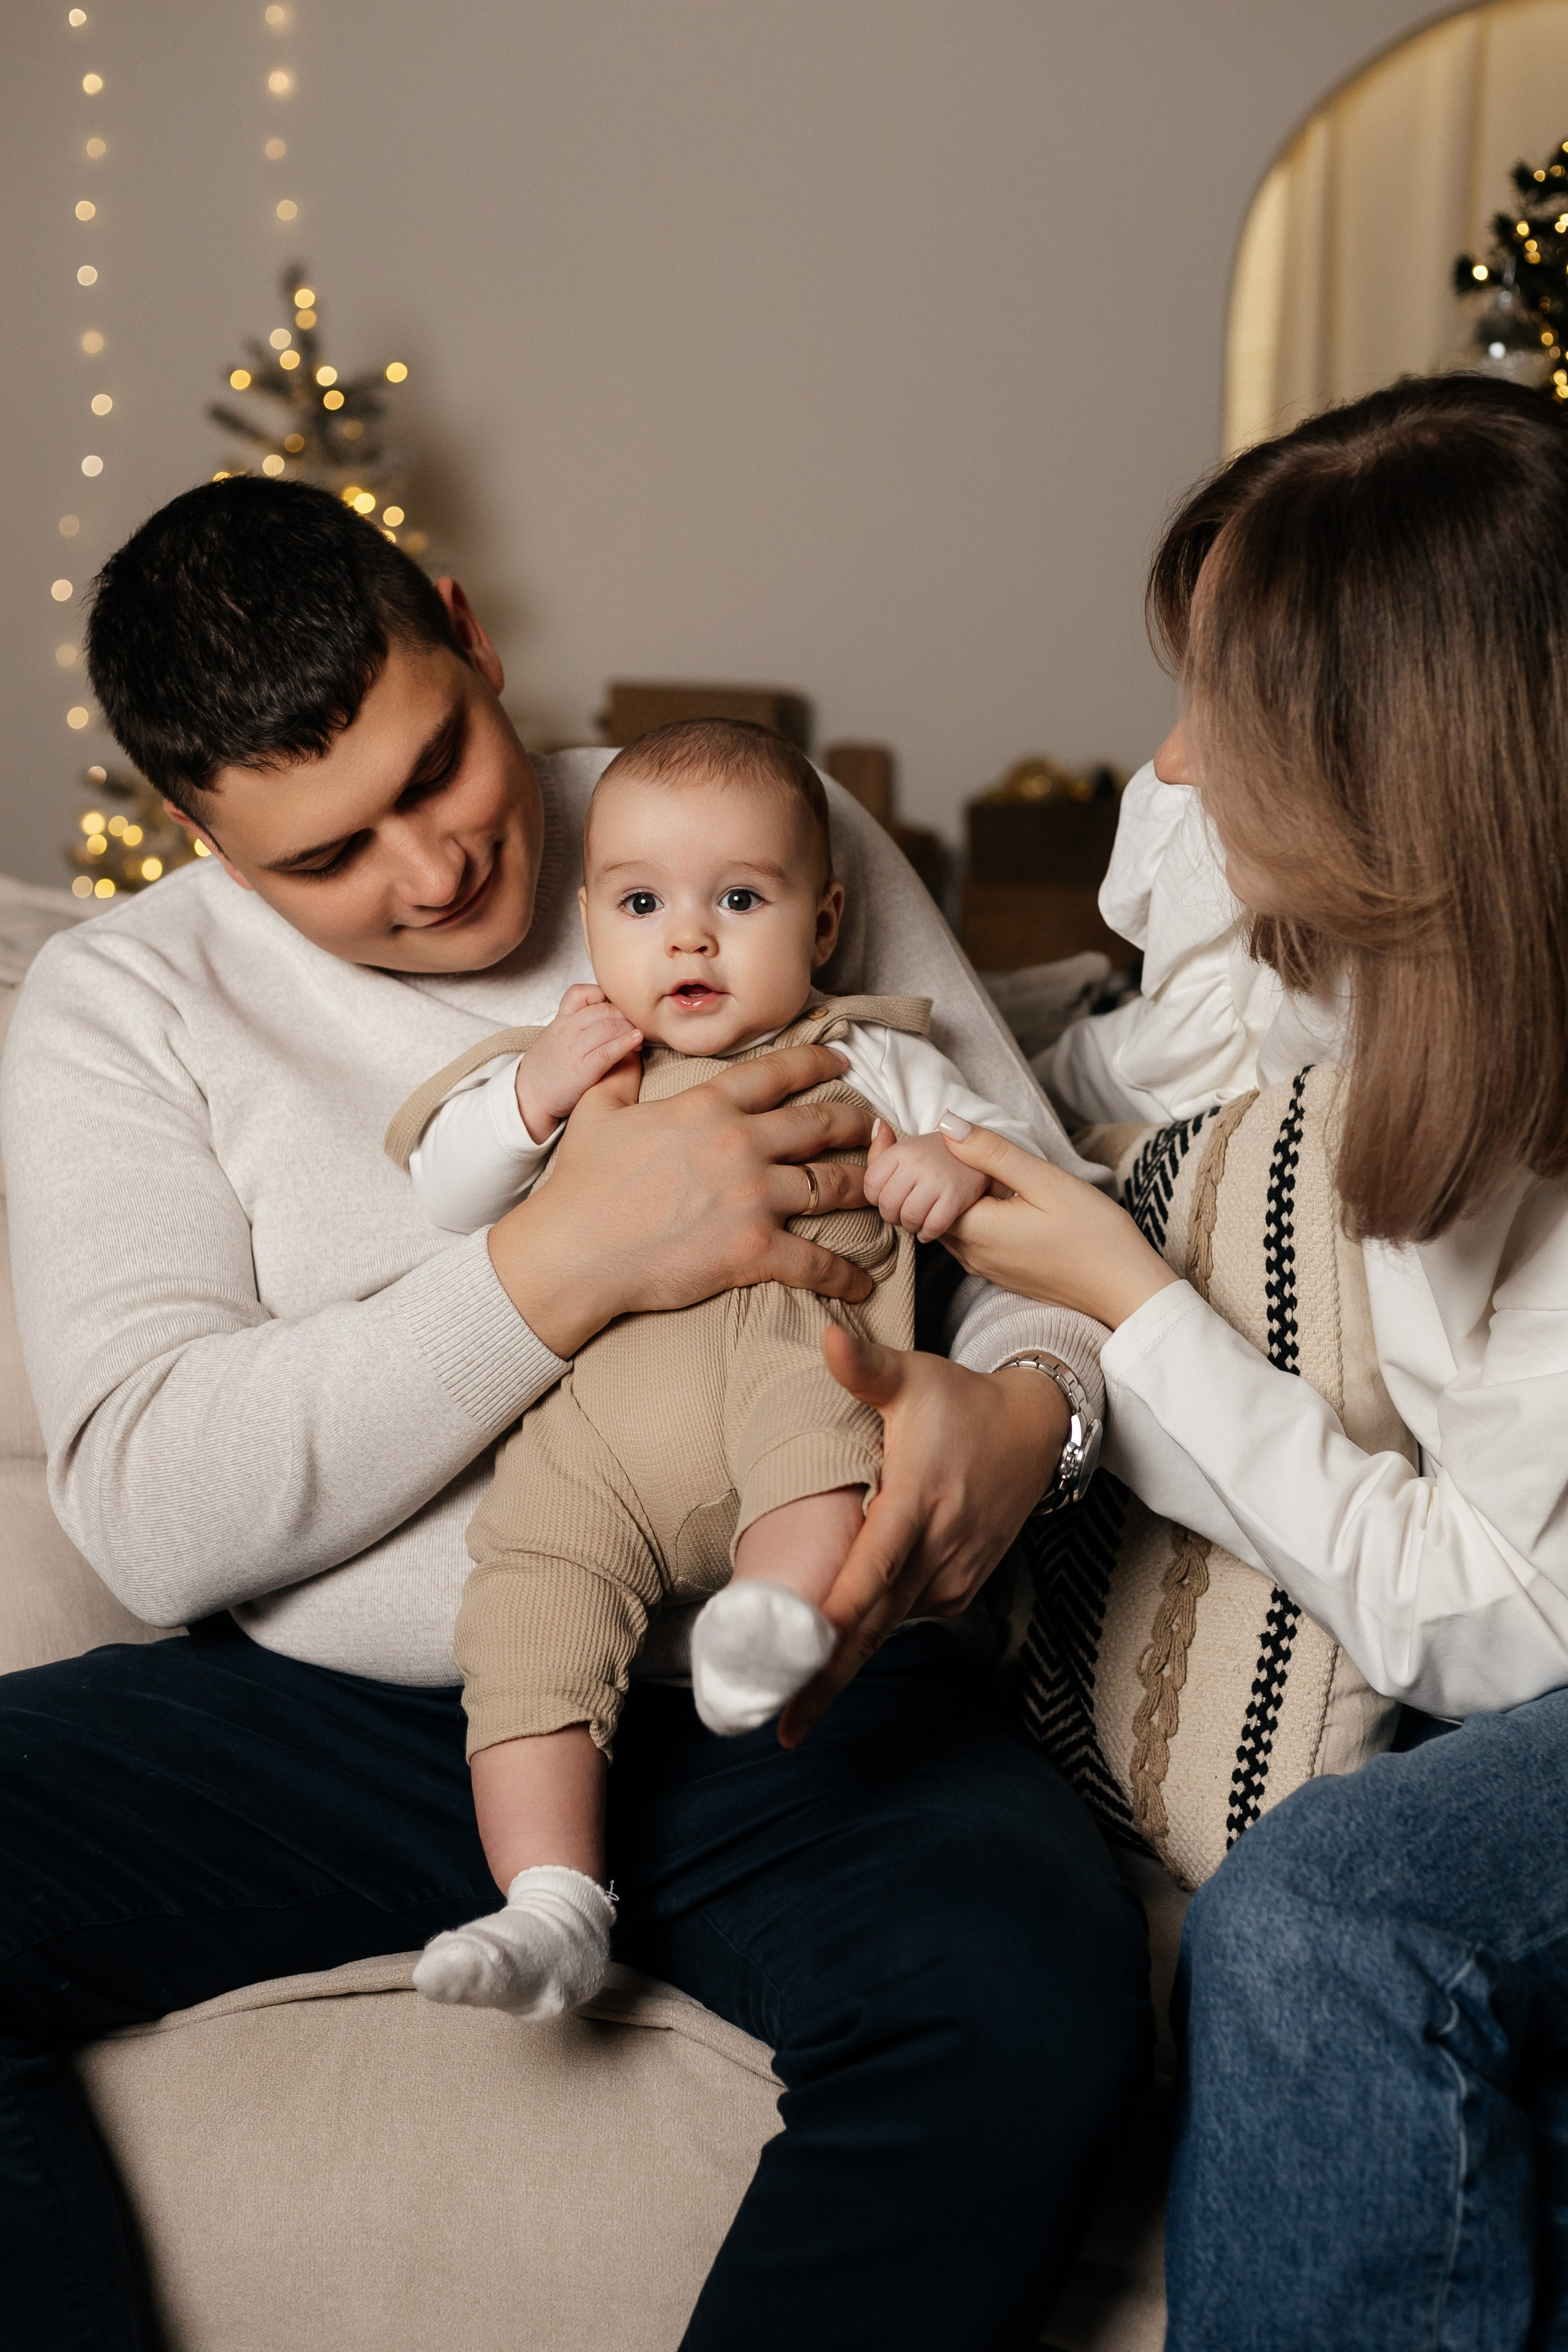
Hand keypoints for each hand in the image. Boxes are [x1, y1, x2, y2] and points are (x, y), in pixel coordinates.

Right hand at [487, 1044, 875, 1356]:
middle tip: (877, 1127)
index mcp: (707, 1107)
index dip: (818, 1062)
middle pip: (819, 1125)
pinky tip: (863, 1285)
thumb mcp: (597, 1112)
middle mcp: (740, 1143)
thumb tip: (624, 1040)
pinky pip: (816, 1261)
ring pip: (832, 1186)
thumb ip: (619, 1073)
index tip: (842, 1062)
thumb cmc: (581, 1185)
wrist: (573, 1251)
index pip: (778, 1073)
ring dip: (864, 1188)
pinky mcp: (754, 1249)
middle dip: (856, 1124)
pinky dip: (846, 1275)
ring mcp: (752, 1196)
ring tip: (883, 1191)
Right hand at [514, 983, 642, 1143]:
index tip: (616, 1007)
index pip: (581, 993)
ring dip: (629, 1029)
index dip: (603, 996)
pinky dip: (626, 1043)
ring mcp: (574, 1050)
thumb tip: (602, 1015)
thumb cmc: (546, 1068)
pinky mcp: (583, 1070)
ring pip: (609, 1027)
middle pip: (603, 1010)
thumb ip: (573, 1023)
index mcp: (560, 1020)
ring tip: (639, 1037)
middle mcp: (567, 1031)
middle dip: (624, 1015)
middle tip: (636, 1025)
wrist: (529, 1097)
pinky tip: (637, 1041)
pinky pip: (608, 1051)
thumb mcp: (554, 1037)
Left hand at [777, 1326, 1066, 1744]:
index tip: (791, 1668)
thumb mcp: (915, 1379)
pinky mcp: (962, 1585)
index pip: (867, 1578)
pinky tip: (834, 1663)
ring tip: (792, 1708)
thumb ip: (865, 1368)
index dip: (829, 1629)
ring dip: (844, 1667)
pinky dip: (874, 1639)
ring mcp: (953, 1574)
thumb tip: (824, 1338)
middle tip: (779, 1729)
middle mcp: (937, 1551)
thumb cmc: (962, 1403)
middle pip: (872, 1628)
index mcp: (916, 1505)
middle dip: (826, 1680)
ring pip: (890, 1629)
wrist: (1037, 1430)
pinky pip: (909, 1617)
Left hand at [862, 1121, 990, 1240]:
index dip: (876, 1198)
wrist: (981, 1154)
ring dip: (911, 1226)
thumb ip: (883, 1149)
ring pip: (909, 1218)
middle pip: (887, 1204)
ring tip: (917, 1221)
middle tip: (903, 1213)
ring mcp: (937, 1179)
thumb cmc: (939, 1155)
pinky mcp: (956, 1196)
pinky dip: (928, 1233)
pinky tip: (929, 1229)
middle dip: (892, 1216)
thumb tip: (876, 1130)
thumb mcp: (909, 1147)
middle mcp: (917, 1163)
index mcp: (902, 1150)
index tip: (890, 1197)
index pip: (870, 1184)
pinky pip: (932, 1226)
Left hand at [935, 1115, 1177, 1328]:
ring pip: (949, 1226)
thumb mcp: (1045, 1181)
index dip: (930, 1162)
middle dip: (936, 1179)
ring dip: (952, 1199)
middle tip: (957, 1148)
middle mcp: (972, 1256)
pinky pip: (969, 1241)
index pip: (925, 1192)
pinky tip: (996, 1198)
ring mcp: (986, 1269)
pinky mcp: (1001, 1274)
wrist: (1124, 1289)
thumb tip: (946, 1125)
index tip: (949, 1140)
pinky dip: (970, 1216)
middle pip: (930, 1211)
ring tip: (977, 1169)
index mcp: (977, 1231)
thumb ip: (992, 1153)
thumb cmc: (1094, 1234)